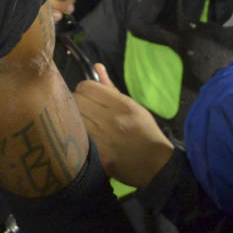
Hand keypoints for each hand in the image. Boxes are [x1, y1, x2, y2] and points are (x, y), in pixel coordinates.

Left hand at [74, 63, 173, 188]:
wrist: (158, 166)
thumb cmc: (145, 132)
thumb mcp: (134, 107)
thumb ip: (111, 88)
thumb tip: (97, 66)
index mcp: (122, 105)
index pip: (86, 87)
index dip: (84, 89)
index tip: (89, 96)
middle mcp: (111, 120)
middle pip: (76, 100)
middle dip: (78, 102)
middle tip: (85, 110)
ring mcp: (104, 139)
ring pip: (74, 118)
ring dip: (77, 119)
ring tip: (86, 124)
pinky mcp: (98, 156)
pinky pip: (79, 138)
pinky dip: (80, 136)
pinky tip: (87, 138)